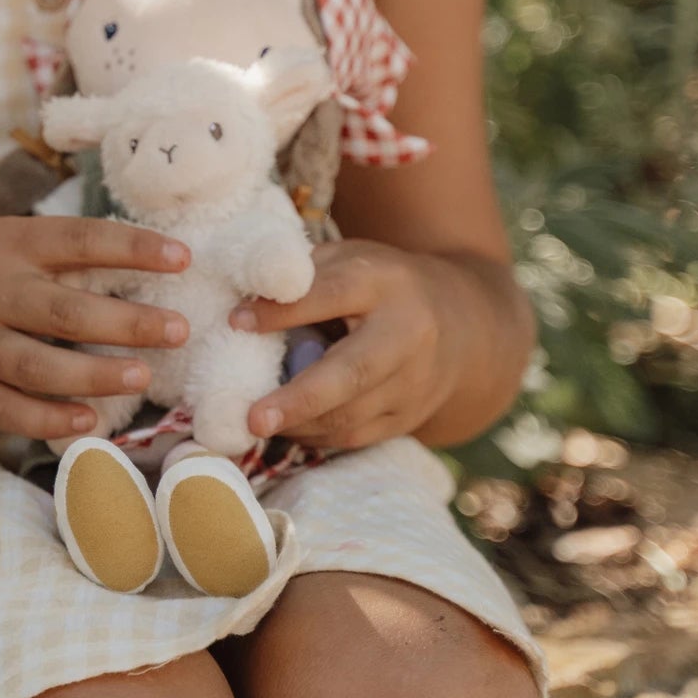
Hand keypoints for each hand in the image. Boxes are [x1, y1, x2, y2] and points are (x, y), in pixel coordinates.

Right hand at [0, 214, 191, 443]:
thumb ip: (54, 251)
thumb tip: (137, 262)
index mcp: (7, 244)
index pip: (79, 240)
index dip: (133, 247)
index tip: (182, 257)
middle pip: (66, 310)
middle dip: (128, 322)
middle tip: (178, 329)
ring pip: (39, 366)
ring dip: (95, 374)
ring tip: (141, 375)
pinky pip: (7, 410)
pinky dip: (48, 418)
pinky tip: (88, 421)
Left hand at [226, 239, 456, 450]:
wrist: (462, 324)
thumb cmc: (382, 284)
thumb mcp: (349, 260)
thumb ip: (302, 276)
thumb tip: (242, 302)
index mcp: (384, 283)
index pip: (330, 295)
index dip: (282, 310)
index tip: (236, 321)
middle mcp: (405, 335)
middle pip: (352, 372)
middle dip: (299, 398)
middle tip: (252, 418)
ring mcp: (412, 383)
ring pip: (352, 415)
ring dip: (299, 425)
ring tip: (253, 424)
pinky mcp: (408, 418)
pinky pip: (356, 436)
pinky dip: (315, 437)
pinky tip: (285, 429)